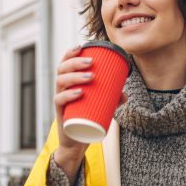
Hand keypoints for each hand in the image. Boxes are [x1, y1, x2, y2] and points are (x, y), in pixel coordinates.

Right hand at [52, 45, 127, 182]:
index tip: (82, 46)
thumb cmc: (87, 116)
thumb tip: (125, 95)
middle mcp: (61, 88)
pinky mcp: (61, 112)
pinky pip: (60, 101)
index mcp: (68, 81)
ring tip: (91, 77)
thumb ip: (112, 99)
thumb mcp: (101, 105)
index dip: (71, 52)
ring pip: (61, 82)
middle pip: (63, 69)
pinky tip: (79, 93)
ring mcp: (60, 99)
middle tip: (92, 62)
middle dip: (76, 62)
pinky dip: (69, 95)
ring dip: (75, 76)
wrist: (77, 140)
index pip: (65, 62)